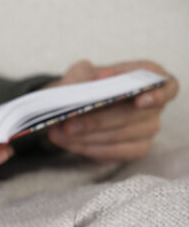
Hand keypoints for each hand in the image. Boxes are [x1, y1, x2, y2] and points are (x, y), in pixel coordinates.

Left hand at [44, 59, 177, 160]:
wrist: (75, 107)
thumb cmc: (85, 86)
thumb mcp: (80, 73)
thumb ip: (84, 74)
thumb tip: (99, 80)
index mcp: (149, 77)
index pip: (168, 87)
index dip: (157, 95)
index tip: (140, 101)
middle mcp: (155, 105)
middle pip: (130, 116)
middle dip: (96, 121)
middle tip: (67, 124)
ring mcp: (148, 129)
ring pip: (119, 136)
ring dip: (86, 137)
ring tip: (59, 133)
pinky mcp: (136, 149)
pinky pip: (115, 152)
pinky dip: (89, 148)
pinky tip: (70, 144)